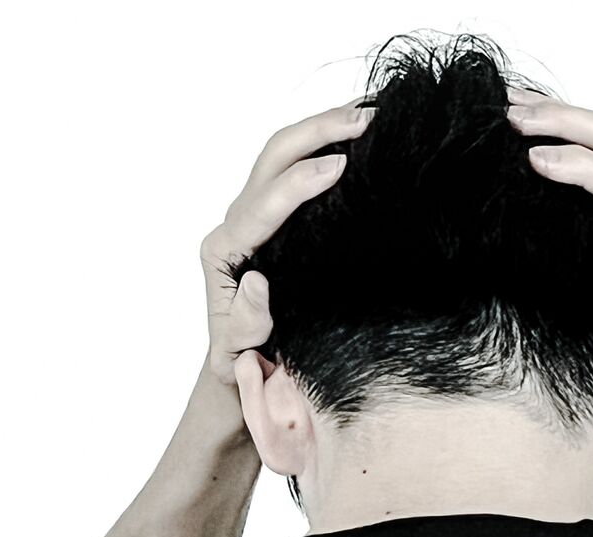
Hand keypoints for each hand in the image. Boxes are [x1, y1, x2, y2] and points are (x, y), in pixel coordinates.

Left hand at [198, 95, 375, 386]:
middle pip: (272, 159)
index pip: (263, 205)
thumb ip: (246, 324)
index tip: (342, 165)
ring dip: (323, 128)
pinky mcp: (273, 218)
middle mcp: (235, 225)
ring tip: (369, 114)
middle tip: (367, 120)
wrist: (236, 367)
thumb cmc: (240, 365)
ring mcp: (254, 217)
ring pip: (283, 154)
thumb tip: (257, 280)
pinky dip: (325, 143)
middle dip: (316, 132)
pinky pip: (295, 168)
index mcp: (223, 253)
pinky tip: (357, 134)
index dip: (300, 182)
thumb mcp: (237, 357)